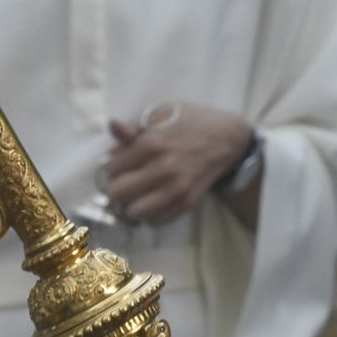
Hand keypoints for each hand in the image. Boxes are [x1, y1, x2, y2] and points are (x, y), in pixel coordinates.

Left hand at [103, 102, 253, 225]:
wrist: (227, 138)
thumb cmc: (190, 122)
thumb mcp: (161, 114)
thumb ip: (133, 127)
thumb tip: (112, 127)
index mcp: (152, 143)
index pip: (111, 168)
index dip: (110, 168)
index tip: (116, 167)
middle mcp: (163, 168)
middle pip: (118, 194)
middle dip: (115, 189)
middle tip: (121, 184)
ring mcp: (177, 188)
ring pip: (135, 213)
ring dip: (131, 206)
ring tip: (134, 197)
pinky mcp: (188, 202)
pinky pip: (157, 221)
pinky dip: (150, 216)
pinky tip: (151, 203)